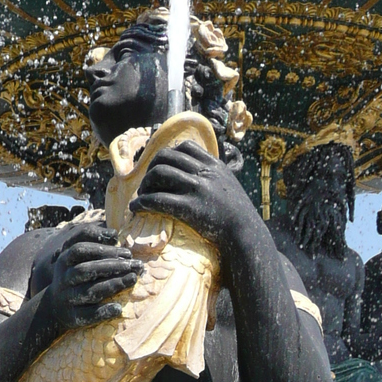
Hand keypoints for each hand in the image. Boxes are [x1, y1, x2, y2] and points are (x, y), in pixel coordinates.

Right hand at [46, 221, 140, 328]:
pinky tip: (118, 308)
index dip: (103, 249)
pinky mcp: (72, 317)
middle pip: (85, 270)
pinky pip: (88, 315)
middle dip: (112, 266)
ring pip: (89, 292)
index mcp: (64, 260)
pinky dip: (103, 312)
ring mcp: (67, 298)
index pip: (80, 249)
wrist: (54, 307)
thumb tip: (114, 235)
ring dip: (112, 285)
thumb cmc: (74, 275)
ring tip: (133, 279)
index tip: (126, 252)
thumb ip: (93, 242)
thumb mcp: (76, 256)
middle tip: (135, 265)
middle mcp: (64, 278)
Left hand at [129, 143, 262, 256]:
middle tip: (147, 185)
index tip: (161, 169)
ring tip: (142, 197)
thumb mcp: (229, 186)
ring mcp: (197, 189)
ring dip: (145, 184)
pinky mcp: (190, 208)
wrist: (246, 234)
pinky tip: (135, 208)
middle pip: (167, 156)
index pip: (185, 147)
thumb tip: (198, 176)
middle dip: (151, 168)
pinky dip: (141, 202)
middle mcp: (205, 173)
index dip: (168, 156)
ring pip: (159, 173)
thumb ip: (214, 177)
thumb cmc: (238, 216)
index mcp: (214, 166)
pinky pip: (157, 199)